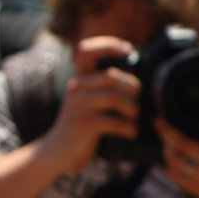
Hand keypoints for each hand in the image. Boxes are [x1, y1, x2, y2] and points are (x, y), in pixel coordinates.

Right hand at [37, 36, 140, 172]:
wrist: (57, 152)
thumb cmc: (83, 124)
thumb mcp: (90, 100)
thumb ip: (106, 86)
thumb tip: (141, 76)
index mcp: (79, 78)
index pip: (86, 50)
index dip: (107, 44)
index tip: (128, 49)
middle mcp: (76, 87)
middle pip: (111, 76)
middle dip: (133, 87)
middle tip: (138, 101)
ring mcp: (78, 105)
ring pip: (115, 97)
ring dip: (134, 109)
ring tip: (135, 118)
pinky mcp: (83, 124)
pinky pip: (115, 121)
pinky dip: (130, 128)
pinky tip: (131, 132)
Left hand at [159, 119, 198, 197]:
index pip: (197, 133)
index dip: (175, 125)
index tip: (164, 116)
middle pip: (182, 147)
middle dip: (166, 134)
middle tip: (158, 124)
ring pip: (175, 161)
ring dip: (166, 151)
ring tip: (166, 142)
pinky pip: (174, 176)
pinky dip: (168, 165)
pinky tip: (171, 158)